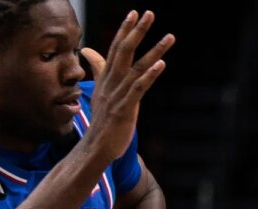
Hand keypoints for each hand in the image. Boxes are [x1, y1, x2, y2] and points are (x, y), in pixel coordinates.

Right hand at [79, 11, 172, 163]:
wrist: (96, 147)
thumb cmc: (103, 120)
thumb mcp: (99, 92)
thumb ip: (98, 70)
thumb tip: (88, 52)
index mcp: (106, 78)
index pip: (115, 48)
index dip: (125, 30)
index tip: (134, 13)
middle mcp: (111, 82)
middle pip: (123, 50)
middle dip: (137, 31)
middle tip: (149, 13)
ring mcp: (117, 95)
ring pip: (136, 67)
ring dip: (154, 51)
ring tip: (169, 37)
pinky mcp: (125, 109)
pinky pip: (138, 88)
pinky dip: (149, 76)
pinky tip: (161, 64)